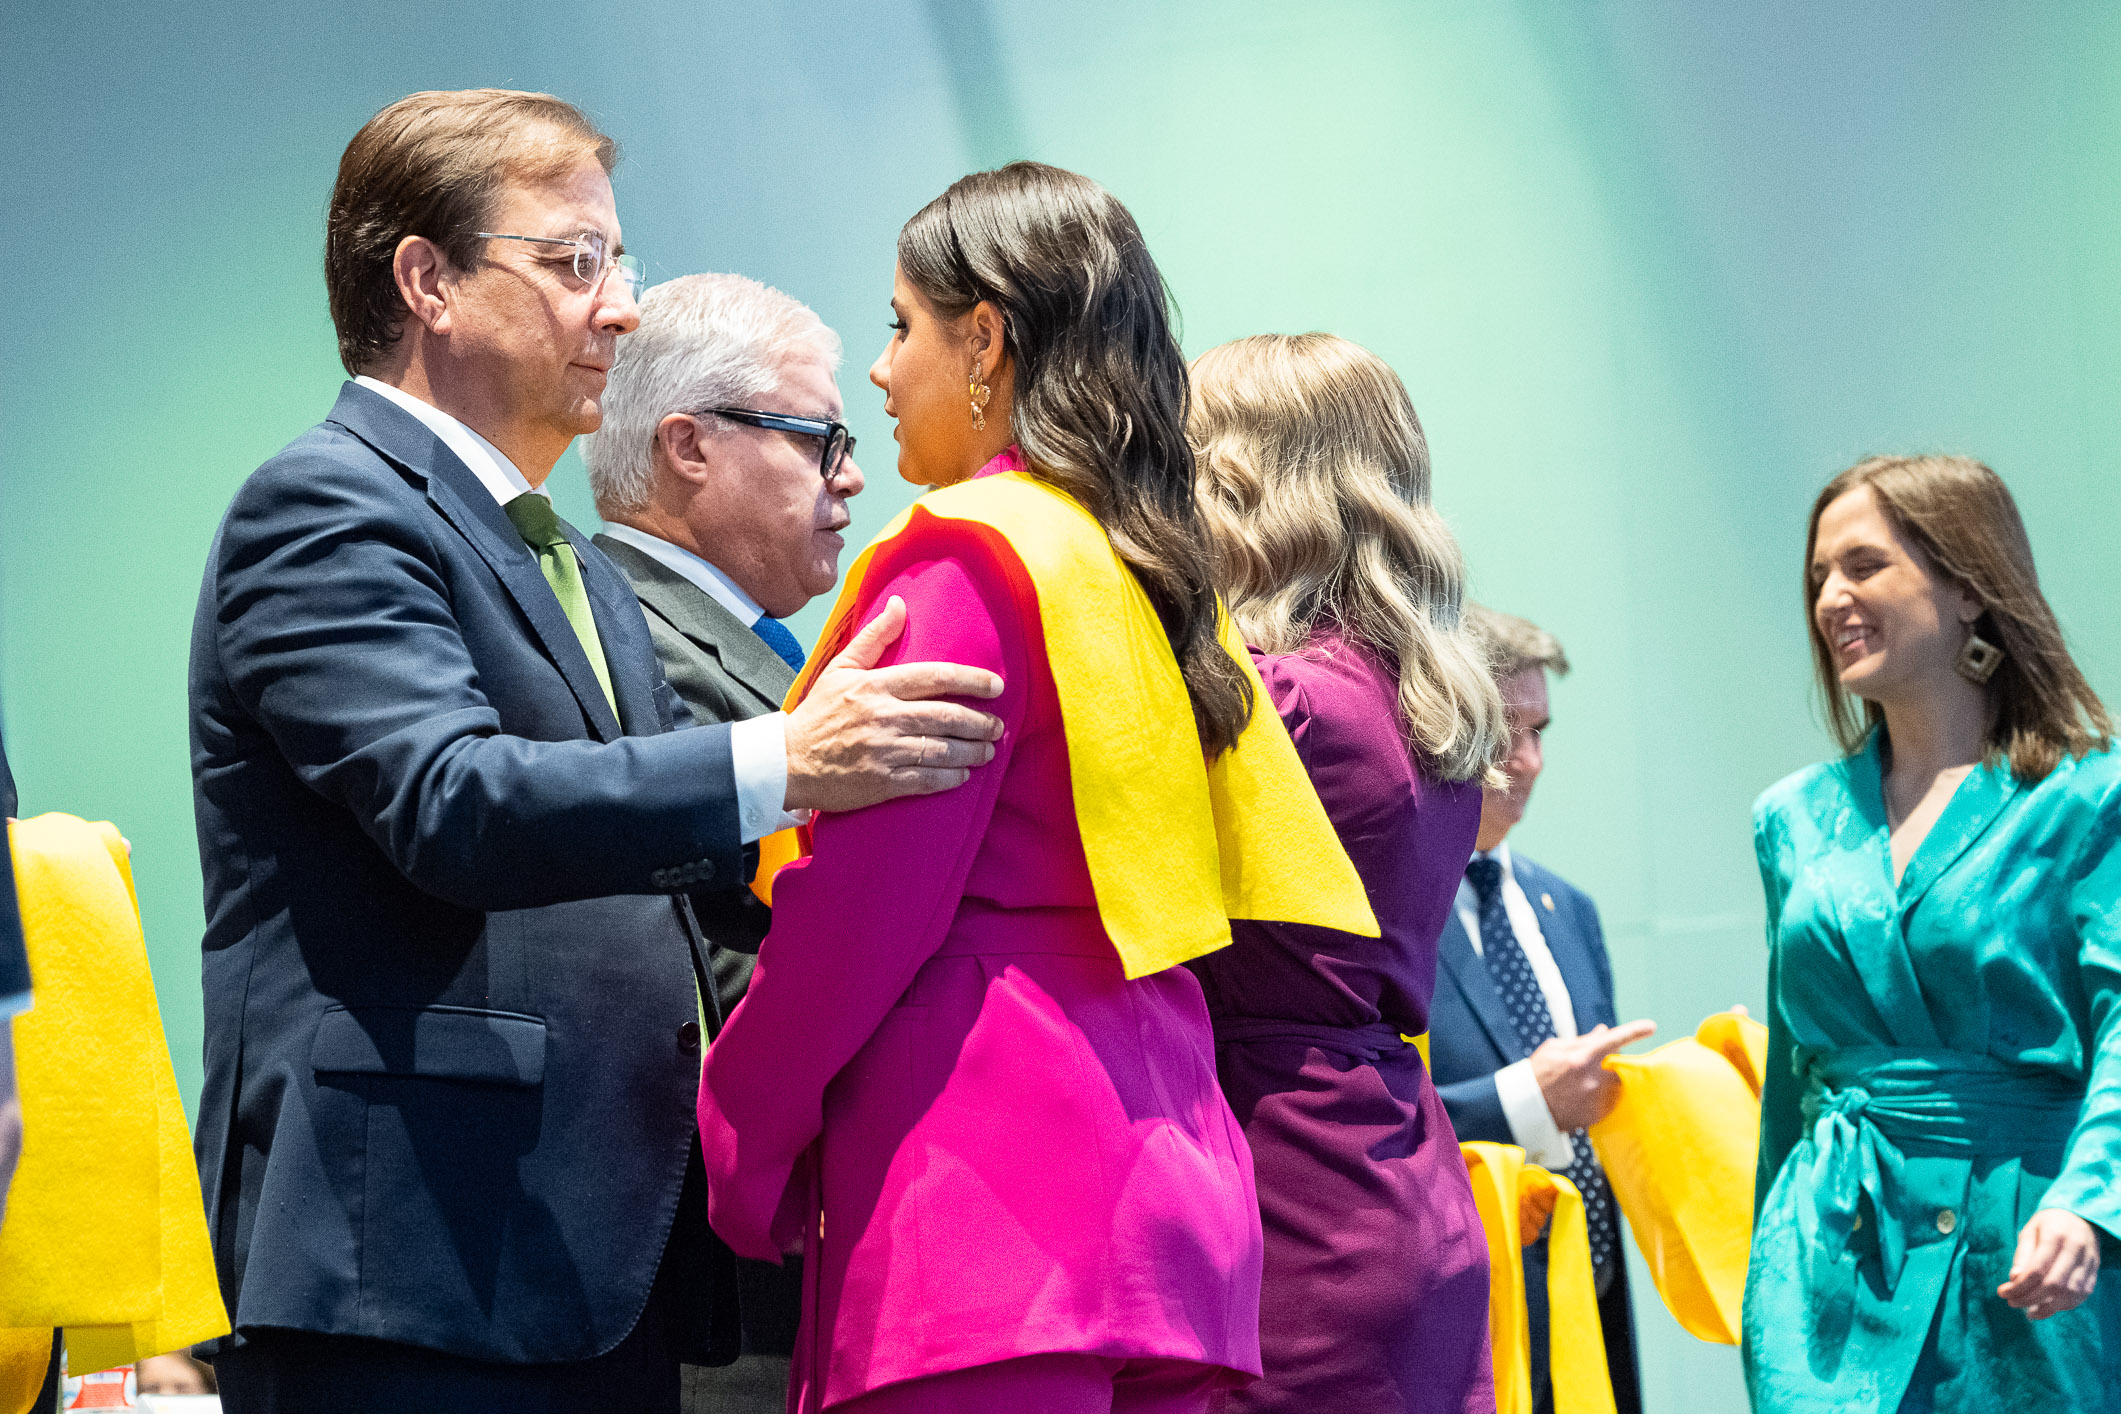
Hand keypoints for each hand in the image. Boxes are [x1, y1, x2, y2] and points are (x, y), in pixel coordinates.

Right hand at [783, 596, 1004, 813]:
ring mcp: (884, 751)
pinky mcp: (882, 782)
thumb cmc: (818, 713)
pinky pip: (926, 780)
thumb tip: (899, 604)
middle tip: (997, 726)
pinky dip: (950, 777)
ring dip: (972, 751)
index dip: (971, 680)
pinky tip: (962, 774)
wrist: (787, 762)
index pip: (934, 677)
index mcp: (876, 686)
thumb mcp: (841, 668)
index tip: (996, 685)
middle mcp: (883, 717)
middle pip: (946, 716)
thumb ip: (874, 637)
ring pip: (942, 750)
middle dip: (980, 722)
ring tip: (987, 751)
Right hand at [1528, 1019, 1656, 1130]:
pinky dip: (1600, 1099)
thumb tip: (1604, 1031)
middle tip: (1592, 1068)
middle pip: (1618, 1067)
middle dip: (1611, 1064)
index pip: (1615, 1039)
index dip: (1634, 1031)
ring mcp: (1596, 1099)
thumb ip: (1583, 1041)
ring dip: (1606, 1082)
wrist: (1526, 1108)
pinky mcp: (1596, 1116)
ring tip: (1583, 1086)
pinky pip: (1608, 1103)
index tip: (1650, 1026)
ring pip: (1615, 1086)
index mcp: (1582, 1057)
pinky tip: (1581, 1099)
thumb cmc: (1537, 1074)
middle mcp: (1593, 1079)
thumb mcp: (1555, 1049)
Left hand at [1999, 1209, 2099, 1319]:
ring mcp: (2089, 1263)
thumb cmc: (2049, 1225)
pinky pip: (2080, 1296)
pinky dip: (2062, 1306)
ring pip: (2069, 1294)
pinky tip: (2046, 1308)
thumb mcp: (2030, 1231)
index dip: (2019, 1286)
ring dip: (2047, 1308)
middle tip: (2012, 1303)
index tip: (2002, 1293)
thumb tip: (2014, 1279)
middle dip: (2029, 1299)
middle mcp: (2076, 1250)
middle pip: (2053, 1284)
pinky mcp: (2095, 1274)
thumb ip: (2023, 1254)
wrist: (2081, 1218)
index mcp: (2056, 1236)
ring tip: (2028, 1312)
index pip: (2036, 1269)